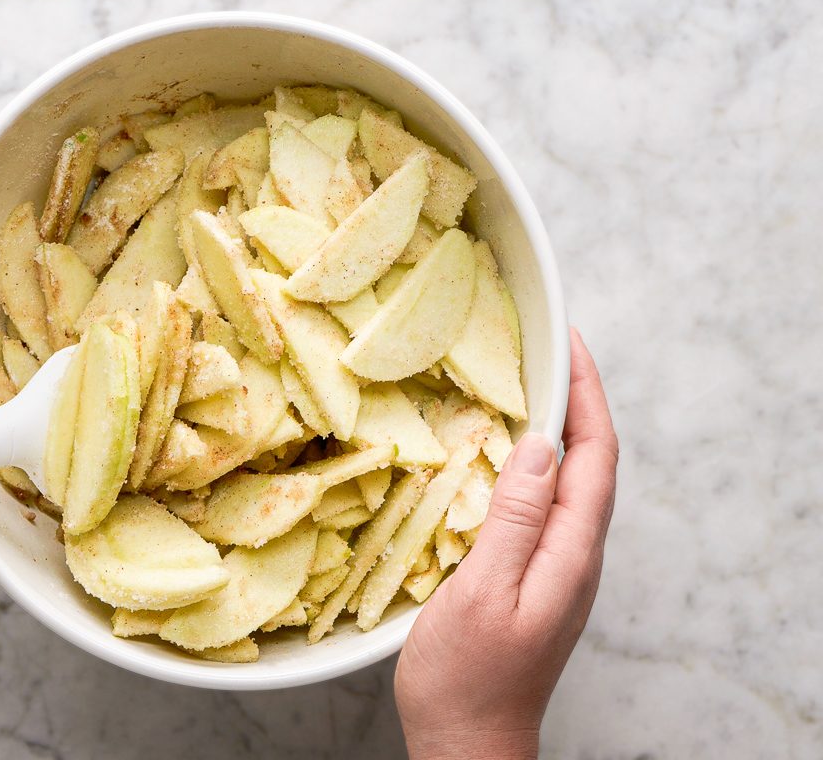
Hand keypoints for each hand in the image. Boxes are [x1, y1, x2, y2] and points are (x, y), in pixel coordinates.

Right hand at [394, 329, 618, 759]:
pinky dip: (530, 464)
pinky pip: (543, 504)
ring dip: (555, 429)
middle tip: (547, 349)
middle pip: (591, 463)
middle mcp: (574, 555)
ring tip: (526, 386)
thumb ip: (513, 518)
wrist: (466, 743)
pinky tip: (500, 456)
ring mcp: (557, 569)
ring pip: (568, 482)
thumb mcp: (482, 590)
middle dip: (576, 400)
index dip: (586, 394)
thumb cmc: (466, 677)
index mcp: (569, 552)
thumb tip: (539, 447)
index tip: (569, 341)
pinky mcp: (534, 579)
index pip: (595, 455)